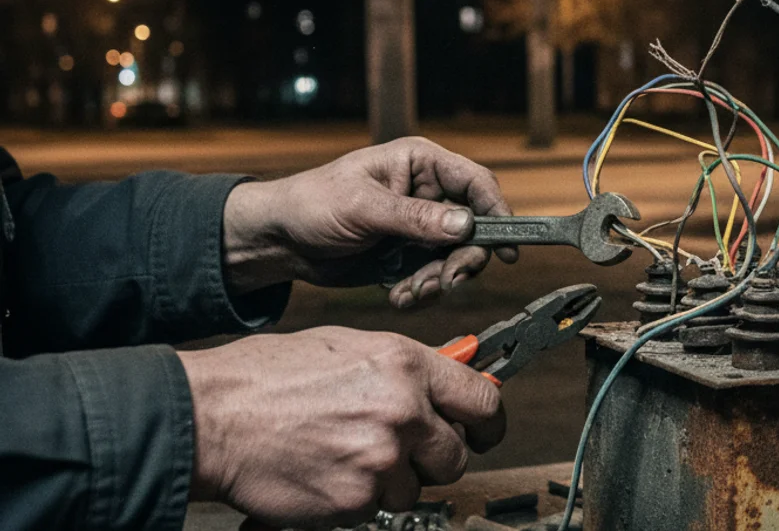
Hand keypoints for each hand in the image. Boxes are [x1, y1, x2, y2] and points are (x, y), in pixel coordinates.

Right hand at [179, 327, 505, 528]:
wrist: (213, 416)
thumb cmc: (270, 377)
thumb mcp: (349, 348)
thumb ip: (405, 370)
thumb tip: (446, 386)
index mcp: (405, 364)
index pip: (482, 401)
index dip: (487, 422)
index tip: (482, 432)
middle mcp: (403, 410)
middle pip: (455, 456)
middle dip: (431, 458)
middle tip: (396, 450)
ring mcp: (381, 459)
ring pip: (413, 488)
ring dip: (388, 480)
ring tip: (342, 453)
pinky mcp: (356, 500)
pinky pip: (374, 509)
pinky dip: (353, 498)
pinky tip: (323, 472)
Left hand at [223, 137, 517, 307]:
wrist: (279, 242)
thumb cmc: (311, 204)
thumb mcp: (363, 207)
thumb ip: (415, 218)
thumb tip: (465, 224)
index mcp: (421, 164)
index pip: (476, 183)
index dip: (497, 212)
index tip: (506, 249)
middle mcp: (428, 193)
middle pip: (475, 228)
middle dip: (462, 260)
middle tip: (445, 281)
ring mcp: (421, 227)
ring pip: (456, 258)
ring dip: (438, 280)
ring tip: (408, 291)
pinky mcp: (410, 256)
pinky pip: (435, 277)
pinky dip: (422, 290)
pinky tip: (398, 294)